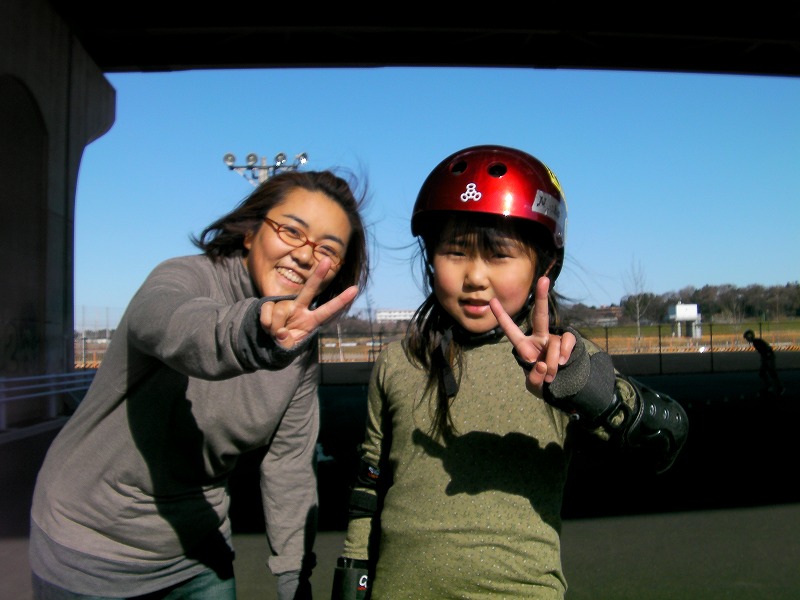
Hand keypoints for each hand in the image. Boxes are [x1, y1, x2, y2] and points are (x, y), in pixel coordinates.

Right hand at [259, 258, 357, 348]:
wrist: (266, 342)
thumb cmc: (284, 344)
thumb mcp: (288, 349)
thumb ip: (287, 343)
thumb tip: (281, 332)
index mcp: (311, 320)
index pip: (328, 310)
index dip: (341, 300)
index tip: (355, 289)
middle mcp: (300, 309)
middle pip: (309, 290)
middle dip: (317, 276)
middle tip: (326, 260)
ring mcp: (285, 305)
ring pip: (281, 310)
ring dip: (275, 326)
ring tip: (274, 333)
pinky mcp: (270, 303)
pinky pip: (267, 310)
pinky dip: (265, 322)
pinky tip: (267, 327)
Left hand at [489, 276, 576, 394]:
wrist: (563, 388)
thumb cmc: (542, 383)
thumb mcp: (533, 386)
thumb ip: (533, 378)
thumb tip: (542, 365)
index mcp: (524, 346)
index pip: (511, 330)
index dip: (502, 316)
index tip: (492, 301)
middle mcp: (539, 338)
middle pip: (540, 315)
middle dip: (541, 297)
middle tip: (544, 279)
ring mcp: (554, 340)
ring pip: (554, 344)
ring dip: (553, 363)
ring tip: (551, 374)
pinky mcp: (568, 343)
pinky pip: (567, 342)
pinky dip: (565, 353)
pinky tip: (564, 362)